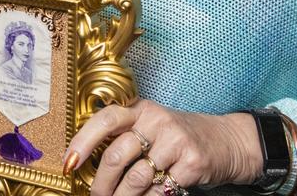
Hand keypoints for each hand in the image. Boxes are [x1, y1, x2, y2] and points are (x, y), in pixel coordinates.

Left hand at [62, 99, 261, 195]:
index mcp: (141, 109)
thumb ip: (125, 137)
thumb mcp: (152, 126)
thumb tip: (86, 162)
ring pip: (136, 177)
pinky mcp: (192, 162)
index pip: (105, 120)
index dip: (83, 141)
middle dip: (101, 182)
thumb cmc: (178, 137)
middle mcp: (157, 121)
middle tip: (96, 194)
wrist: (227, 141)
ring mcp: (176, 141)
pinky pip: (160, 190)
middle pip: (116, 155)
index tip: (69, 163)